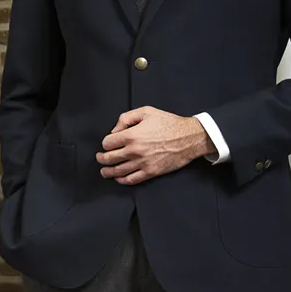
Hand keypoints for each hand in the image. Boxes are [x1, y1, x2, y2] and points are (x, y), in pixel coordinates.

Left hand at [98, 107, 212, 184]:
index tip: (109, 143)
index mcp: (132, 135)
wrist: (190, 137)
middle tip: (100, 157)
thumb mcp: (147, 112)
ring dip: (107, 171)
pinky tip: (118, 177)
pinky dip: (121, 180)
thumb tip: (114, 130)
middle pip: (108, 158)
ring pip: (117, 171)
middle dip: (101, 158)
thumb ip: (126, 118)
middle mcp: (135, 150)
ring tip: (104, 170)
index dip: (106, 143)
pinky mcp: (151, 172)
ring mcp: (142, 163)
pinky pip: (131, 180)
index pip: (107, 143)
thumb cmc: (170, 123)